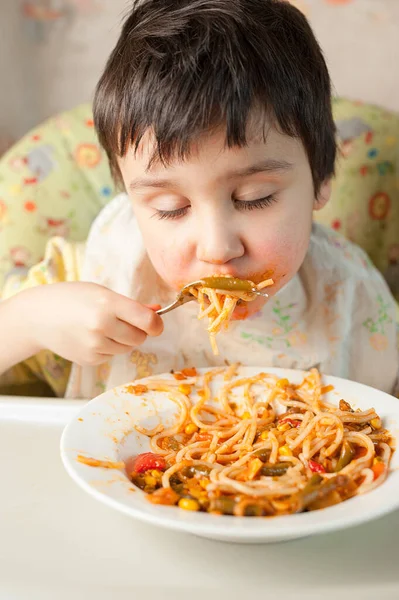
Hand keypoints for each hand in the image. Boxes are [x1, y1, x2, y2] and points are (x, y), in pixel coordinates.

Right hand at [23, 282, 163, 365]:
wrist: (38, 317)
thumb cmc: (73, 299)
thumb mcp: (102, 293)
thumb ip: (132, 305)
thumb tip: (158, 311)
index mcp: (108, 304)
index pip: (147, 321)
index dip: (156, 324)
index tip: (156, 324)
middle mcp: (102, 327)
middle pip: (139, 338)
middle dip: (137, 331)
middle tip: (122, 321)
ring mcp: (95, 346)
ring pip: (127, 349)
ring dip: (122, 340)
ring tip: (102, 327)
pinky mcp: (89, 360)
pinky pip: (111, 356)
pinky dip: (107, 348)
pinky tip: (90, 337)